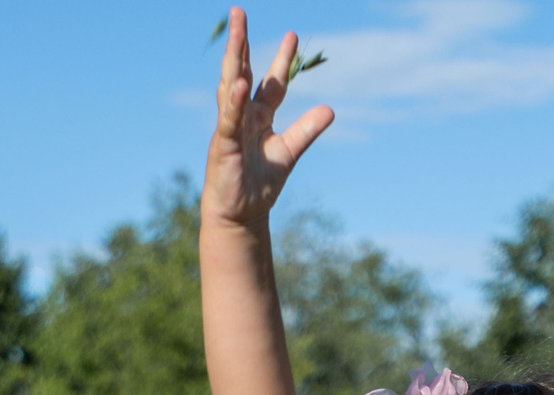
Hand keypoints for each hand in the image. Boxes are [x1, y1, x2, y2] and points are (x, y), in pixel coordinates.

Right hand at [202, 9, 332, 230]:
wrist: (241, 215)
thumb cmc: (259, 185)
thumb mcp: (289, 152)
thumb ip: (307, 130)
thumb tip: (330, 110)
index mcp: (259, 117)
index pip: (271, 82)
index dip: (282, 60)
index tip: (293, 35)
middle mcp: (242, 115)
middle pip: (242, 71)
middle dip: (241, 42)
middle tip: (239, 12)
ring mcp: (231, 127)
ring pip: (231, 85)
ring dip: (234, 58)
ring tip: (236, 32)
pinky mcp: (224, 143)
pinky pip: (230, 118)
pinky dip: (235, 101)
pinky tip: (240, 83)